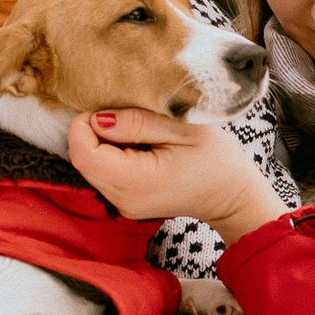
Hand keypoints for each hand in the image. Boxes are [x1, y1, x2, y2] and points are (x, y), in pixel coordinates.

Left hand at [68, 109, 289, 245]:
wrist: (232, 196)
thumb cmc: (216, 159)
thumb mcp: (181, 129)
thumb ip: (137, 122)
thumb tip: (98, 119)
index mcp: (137, 181)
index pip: (84, 154)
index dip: (84, 125)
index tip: (107, 108)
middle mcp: (123, 200)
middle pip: (82, 161)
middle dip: (92, 132)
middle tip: (126, 116)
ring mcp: (123, 205)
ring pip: (89, 167)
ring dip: (103, 143)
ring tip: (138, 132)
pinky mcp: (125, 203)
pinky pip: (102, 174)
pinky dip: (111, 155)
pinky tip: (139, 147)